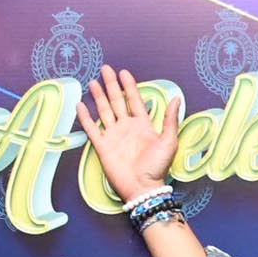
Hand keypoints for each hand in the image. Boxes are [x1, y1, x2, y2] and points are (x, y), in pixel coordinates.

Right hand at [76, 64, 180, 203]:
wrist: (142, 188)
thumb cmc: (157, 168)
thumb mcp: (168, 142)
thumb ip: (170, 120)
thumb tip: (176, 98)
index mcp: (142, 126)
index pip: (134, 101)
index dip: (129, 86)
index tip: (124, 72)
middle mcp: (127, 128)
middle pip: (117, 101)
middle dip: (111, 85)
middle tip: (106, 69)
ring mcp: (113, 136)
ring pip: (104, 111)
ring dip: (99, 97)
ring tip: (92, 82)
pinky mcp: (103, 146)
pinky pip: (92, 129)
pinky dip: (85, 117)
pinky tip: (80, 105)